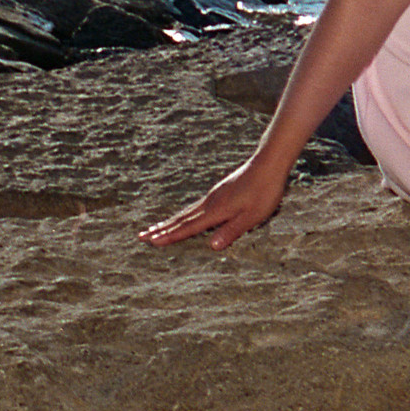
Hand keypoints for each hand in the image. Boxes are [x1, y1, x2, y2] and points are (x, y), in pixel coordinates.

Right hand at [138, 158, 285, 250]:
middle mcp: (210, 203)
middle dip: (161, 229)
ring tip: (155, 226)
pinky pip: (195, 206)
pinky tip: (184, 215)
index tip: (152, 242)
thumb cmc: (264, 192)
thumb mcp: (253, 216)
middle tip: (141, 236)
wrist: (269, 163)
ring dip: (169, 221)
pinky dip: (183, 213)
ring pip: (186, 212)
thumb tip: (210, 247)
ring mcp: (214, 195)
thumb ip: (232, 231)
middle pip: (181, 219)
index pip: (189, 227)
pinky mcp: (220, 191)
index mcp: (216, 211)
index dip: (170, 236)